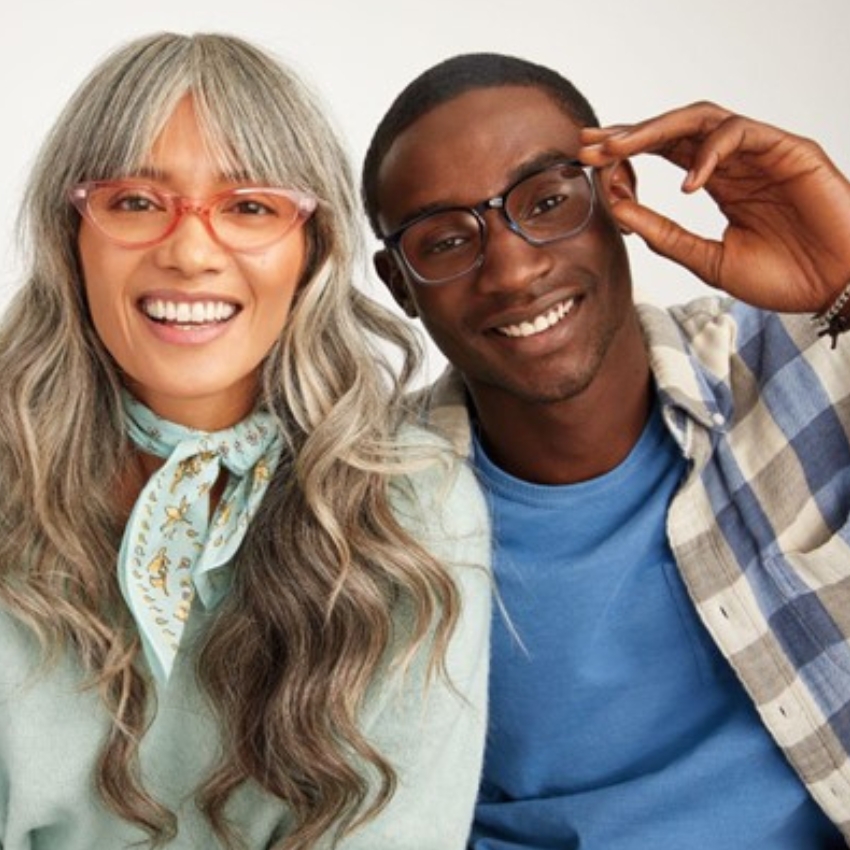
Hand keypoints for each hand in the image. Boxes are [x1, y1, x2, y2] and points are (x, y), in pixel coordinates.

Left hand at [579, 102, 849, 313]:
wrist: (834, 291)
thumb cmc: (783, 277)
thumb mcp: (708, 261)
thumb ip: (666, 236)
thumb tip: (619, 213)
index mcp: (719, 183)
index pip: (664, 154)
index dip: (626, 154)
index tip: (589, 162)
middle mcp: (736, 162)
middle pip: (675, 129)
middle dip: (629, 134)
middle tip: (589, 143)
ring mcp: (762, 152)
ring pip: (703, 119)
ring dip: (656, 130)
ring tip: (619, 149)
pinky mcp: (789, 150)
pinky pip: (741, 135)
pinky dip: (708, 152)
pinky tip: (687, 185)